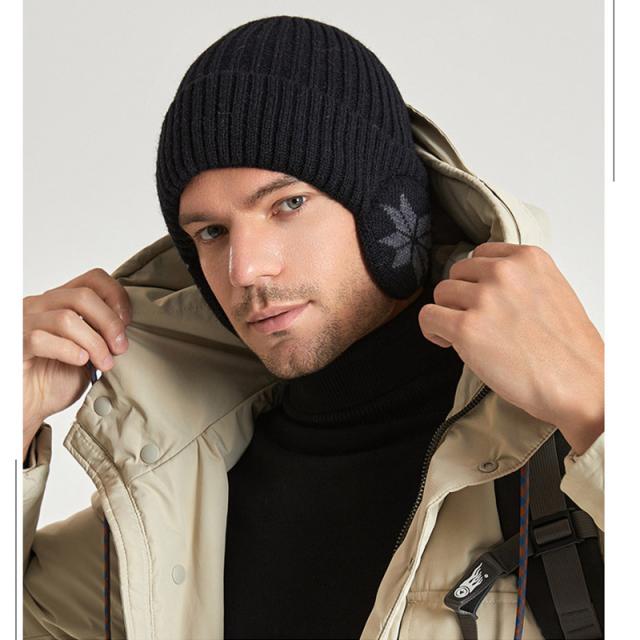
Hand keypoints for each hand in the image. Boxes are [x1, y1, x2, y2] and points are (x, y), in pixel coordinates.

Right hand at [23, 268, 131, 461]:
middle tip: (119, 347)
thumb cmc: (55, 379)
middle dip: (109, 323)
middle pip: (83, 295)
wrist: (28, 405)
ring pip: (66, 318)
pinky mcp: (14, 344)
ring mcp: (24, 323)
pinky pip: (41, 338)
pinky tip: (80, 362)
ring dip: (94, 343)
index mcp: (61, 302)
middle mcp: (41, 306)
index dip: (116, 296)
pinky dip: (68, 351)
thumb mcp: (90, 351)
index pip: (93, 278)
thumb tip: (127, 326)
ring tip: (103, 363)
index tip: (128, 322)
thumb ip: (104, 334)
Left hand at [418, 242, 603, 454]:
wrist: (580, 385)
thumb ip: (519, 280)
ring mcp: (484, 299)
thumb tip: (483, 285)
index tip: (481, 300)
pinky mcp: (466, 328)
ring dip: (447, 314)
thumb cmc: (568, 350)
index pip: (480, 255)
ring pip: (441, 293)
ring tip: (465, 336)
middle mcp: (505, 272)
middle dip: (461, 297)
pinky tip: (447, 342)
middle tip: (475, 322)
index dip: (476, 280)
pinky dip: (432, 331)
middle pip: (457, 272)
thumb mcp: (551, 292)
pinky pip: (428, 317)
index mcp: (529, 259)